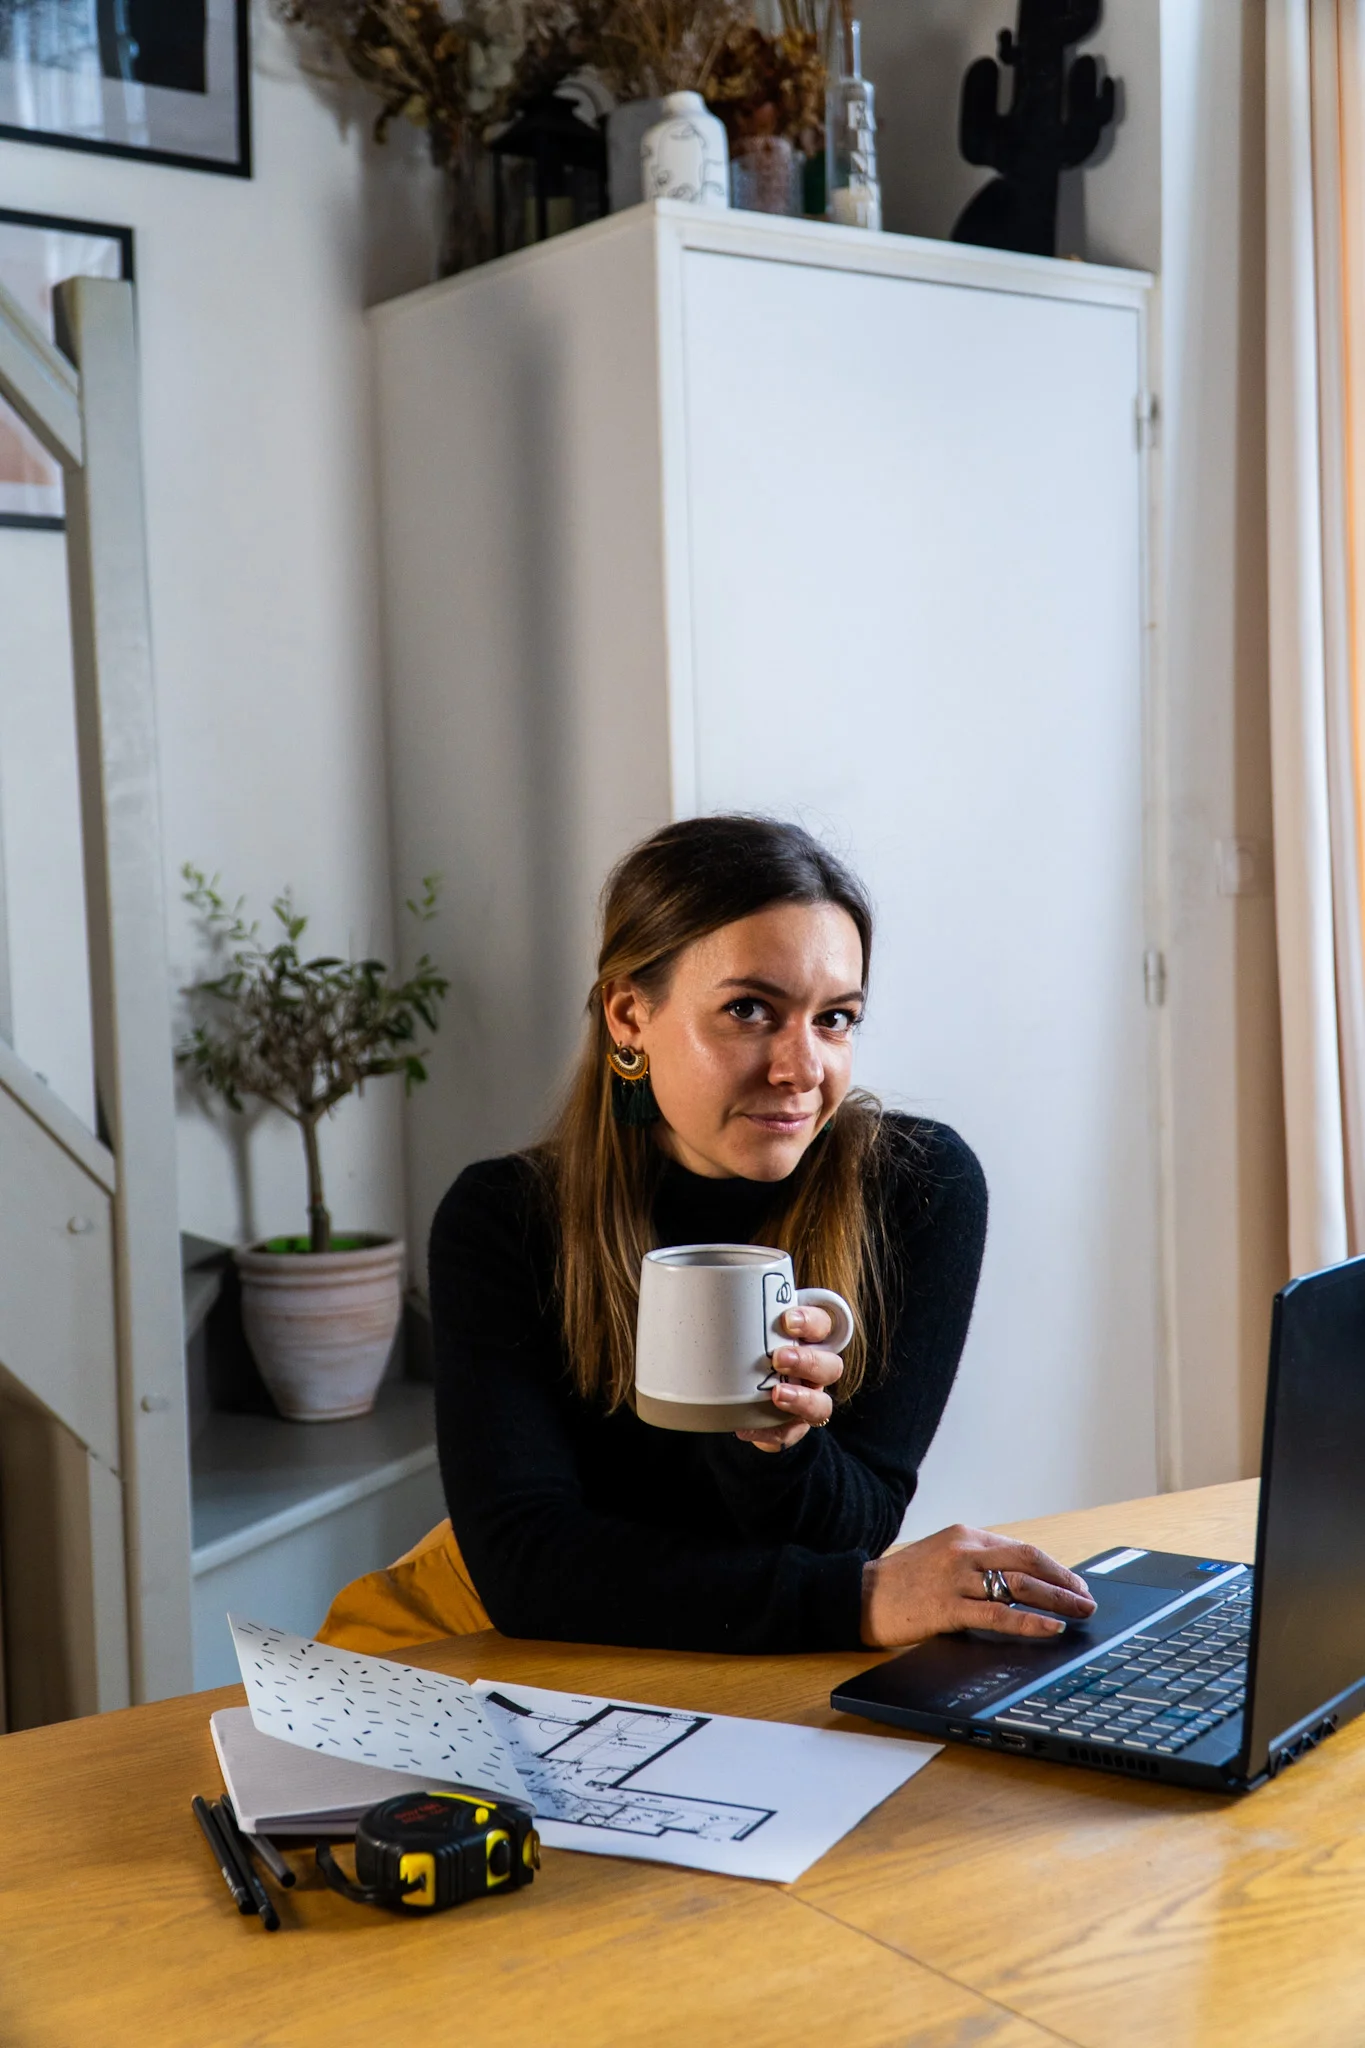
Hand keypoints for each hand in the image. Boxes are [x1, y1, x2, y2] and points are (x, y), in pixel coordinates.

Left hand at [734, 1303, 842, 1453]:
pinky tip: (745, 1428)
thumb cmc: (748, 1351)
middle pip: (831, 1365)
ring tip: (777, 1395)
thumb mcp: (747, 1332)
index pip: (822, 1325)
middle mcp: (815, 1371)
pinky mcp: (794, 1427)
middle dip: (808, 1360)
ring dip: (802, 1399)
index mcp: (807, 1341)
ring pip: (822, 1404)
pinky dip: (769, 1433)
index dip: (811, 1321)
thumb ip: (736, 1317)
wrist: (745, 1397)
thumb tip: (692, 1294)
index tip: (787, 1319)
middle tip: (779, 1358)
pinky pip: (789, 1434)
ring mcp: (809, 1401)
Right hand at [860, 1525, 1095, 1647]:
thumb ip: (977, 1563)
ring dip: (1056, 1601)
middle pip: (1028, 1563)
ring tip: (1079, 1614)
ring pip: (1019, 1586)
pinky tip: (1050, 1628)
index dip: (1054, 1568)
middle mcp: (964, 1551)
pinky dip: (1030, 1621)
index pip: (1022, 1549)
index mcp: (965, 1535)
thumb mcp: (942, 1556)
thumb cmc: (904, 1580)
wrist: (861, 1594)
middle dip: (1064, 1583)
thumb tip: (1021, 1580)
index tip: (1074, 1584)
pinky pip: (998, 1614)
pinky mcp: (948, 1607)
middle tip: (1086, 1600)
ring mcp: (956, 1578)